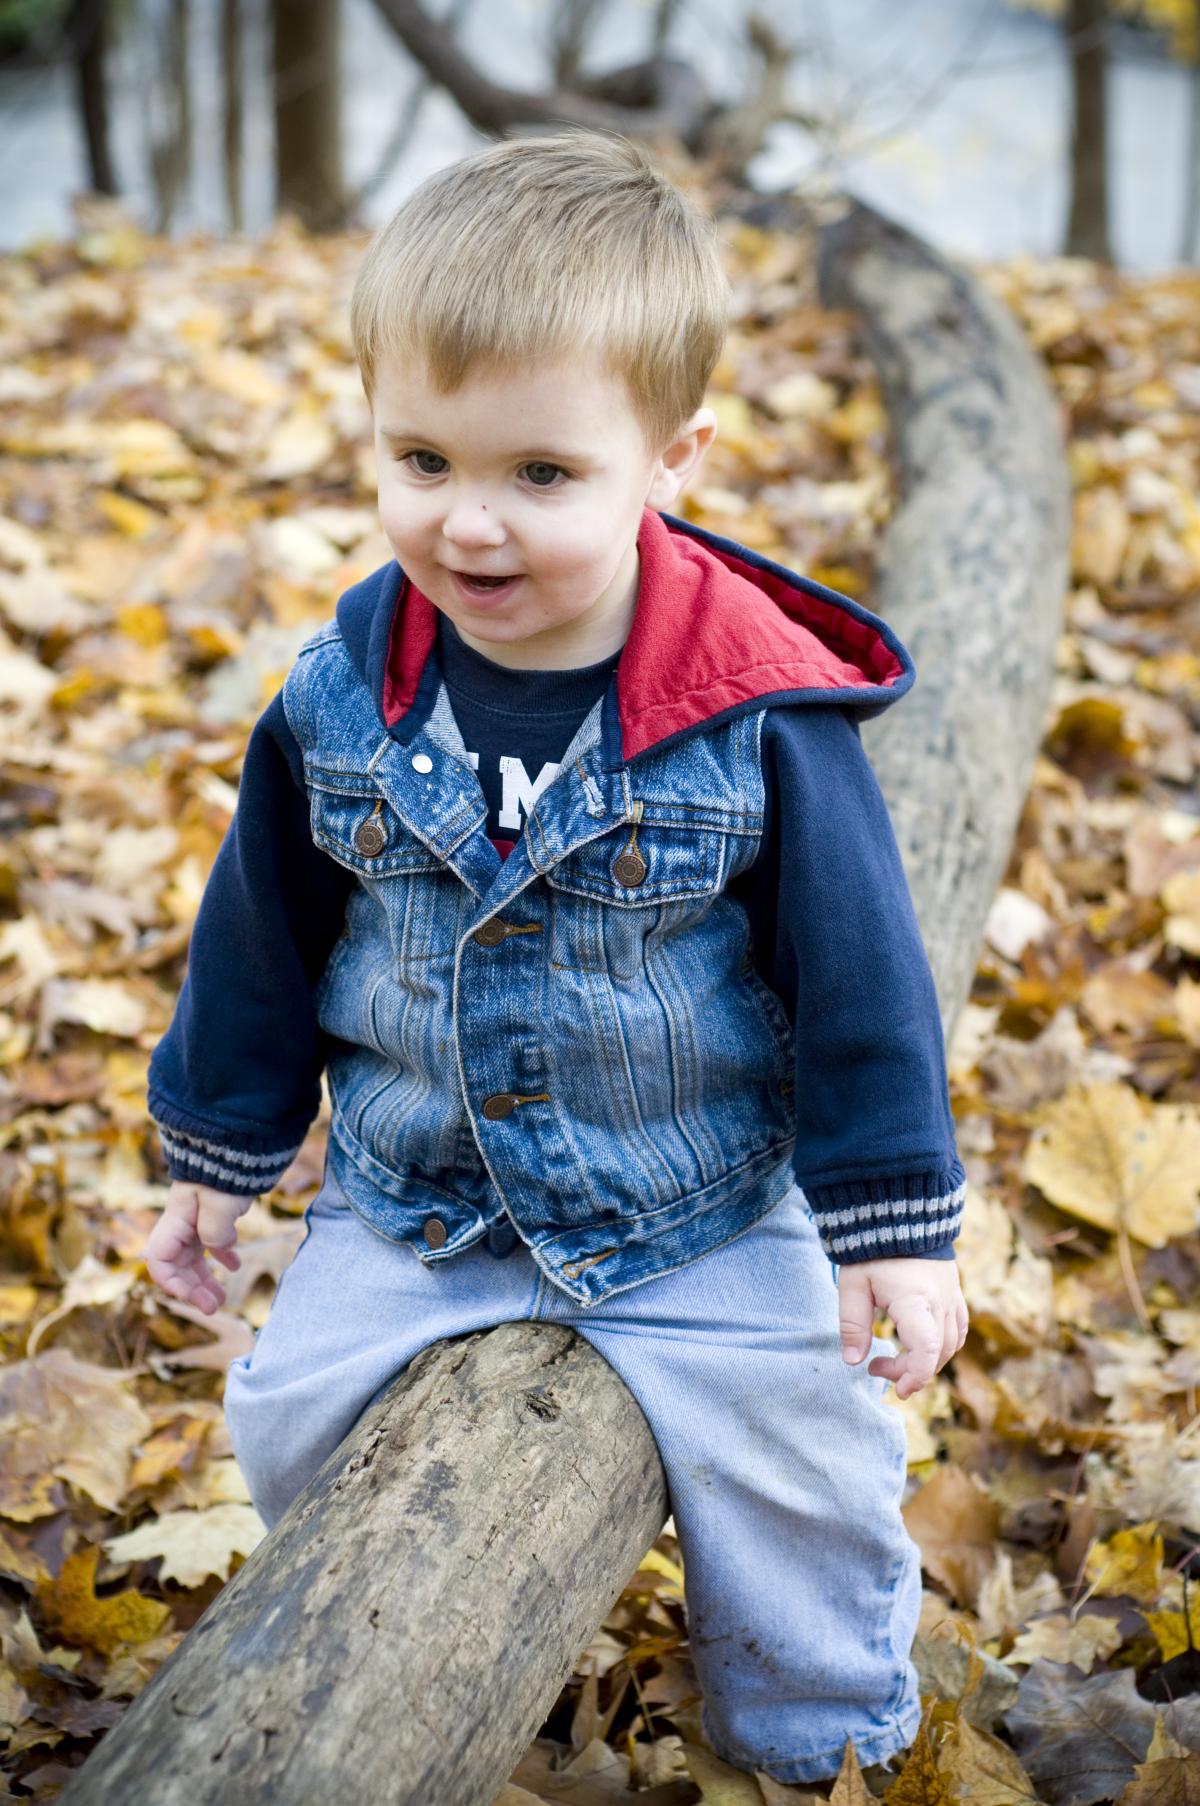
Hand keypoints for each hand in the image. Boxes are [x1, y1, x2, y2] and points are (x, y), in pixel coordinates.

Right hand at [144, 1180, 253, 1315]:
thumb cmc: (226, 1169)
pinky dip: (221, 1257)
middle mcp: (182, 1222)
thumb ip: (215, 1231)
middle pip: (177, 1265)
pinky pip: (212, 1242)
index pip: (160, 1260)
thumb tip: (218, 1248)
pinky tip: (235, 1267)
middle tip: (214, 1307)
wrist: (239, 1142)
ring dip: (204, 1279)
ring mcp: (197, 1218)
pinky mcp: (215, 1213)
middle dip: (192, 1289)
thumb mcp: (220, 1202)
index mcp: (176, 1220)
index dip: (172, 1283)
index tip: (193, 1297)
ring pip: (194, 1257)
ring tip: (221, 1299)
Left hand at [838, 1255, 967, 1398]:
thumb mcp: (854, 1284)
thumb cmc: (873, 1248)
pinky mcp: (954, 1292)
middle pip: (937, 1354)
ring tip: (894, 1359)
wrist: (900, 1211)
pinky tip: (921, 1346)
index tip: (897, 1390)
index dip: (915, 1376)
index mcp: (916, 1301)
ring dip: (926, 1361)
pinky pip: (958, 1329)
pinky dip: (943, 1346)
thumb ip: (852, 1324)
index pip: (927, 1351)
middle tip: (877, 1367)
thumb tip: (853, 1361)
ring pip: (950, 1345)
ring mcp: (952, 1297)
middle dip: (909, 1372)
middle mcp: (940, 1303)